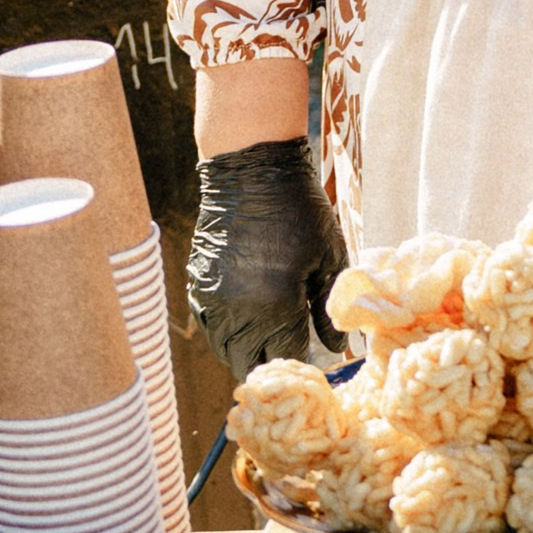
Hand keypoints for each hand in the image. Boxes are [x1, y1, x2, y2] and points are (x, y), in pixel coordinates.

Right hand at [186, 142, 346, 375]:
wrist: (251, 171)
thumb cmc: (300, 210)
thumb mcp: (329, 256)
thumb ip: (328, 308)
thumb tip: (336, 346)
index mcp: (275, 306)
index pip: (286, 354)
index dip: (302, 359)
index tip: (313, 355)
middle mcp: (236, 311)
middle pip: (249, 360)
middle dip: (271, 359)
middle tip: (289, 349)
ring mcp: (211, 300)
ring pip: (224, 348)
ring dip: (245, 349)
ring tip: (267, 339)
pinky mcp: (196, 285)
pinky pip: (209, 326)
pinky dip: (226, 331)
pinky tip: (245, 320)